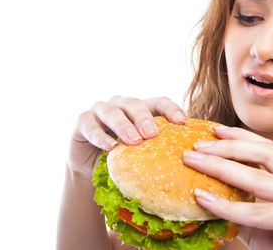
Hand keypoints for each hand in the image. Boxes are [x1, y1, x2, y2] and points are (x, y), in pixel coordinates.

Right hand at [69, 96, 185, 177]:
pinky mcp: (82, 121)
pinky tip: (109, 147)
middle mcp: (121, 105)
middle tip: (153, 133)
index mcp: (141, 109)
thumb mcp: (143, 154)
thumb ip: (160, 150)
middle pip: (135, 104)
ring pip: (112, 111)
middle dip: (144, 118)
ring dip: (123, 125)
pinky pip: (90, 125)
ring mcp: (100, 111)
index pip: (158, 102)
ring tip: (133, 141)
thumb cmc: (124, 160)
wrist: (92, 170)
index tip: (182, 122)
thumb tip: (190, 161)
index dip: (170, 109)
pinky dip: (100, 136)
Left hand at [183, 126, 272, 249]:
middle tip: (198, 145)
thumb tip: (205, 191)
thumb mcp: (262, 224)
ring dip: (221, 168)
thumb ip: (244, 204)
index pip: (270, 149)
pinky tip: (205, 199)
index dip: (242, 136)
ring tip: (193, 161)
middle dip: (228, 146)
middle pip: (267, 154)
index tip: (215, 129)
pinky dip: (229, 207)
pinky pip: (260, 212)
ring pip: (260, 179)